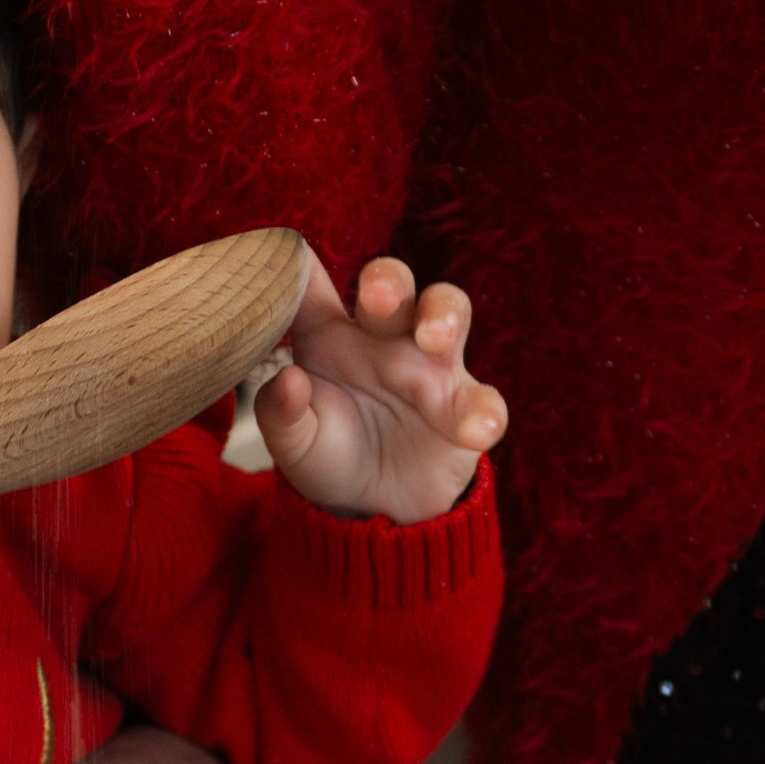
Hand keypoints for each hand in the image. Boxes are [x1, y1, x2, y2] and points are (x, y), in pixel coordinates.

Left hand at [255, 248, 506, 523]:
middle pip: (393, 284)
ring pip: (449, 314)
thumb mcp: (294, 441)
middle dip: (388, 281)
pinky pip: (483, 398)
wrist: (374, 505)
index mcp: (329, 334)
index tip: (287, 258)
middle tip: (377, 297)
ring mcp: (429, 366)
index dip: (298, 267)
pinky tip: (476, 431)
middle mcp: (382, 337)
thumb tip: (287, 379)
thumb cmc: (328, 453)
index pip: (311, 289)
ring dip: (444, 317)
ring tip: (435, 339)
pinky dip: (484, 411)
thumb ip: (280, 412)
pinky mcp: (465, 405)